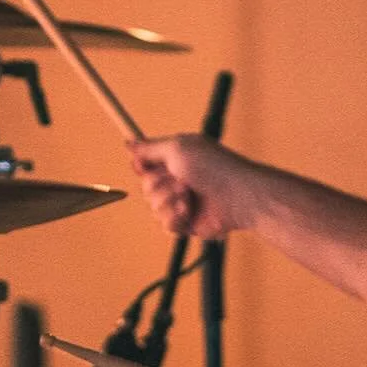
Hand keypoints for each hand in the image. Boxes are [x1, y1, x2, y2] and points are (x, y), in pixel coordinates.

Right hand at [126, 133, 252, 237]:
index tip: (142, 165)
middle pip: (146, 186)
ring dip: (169, 200)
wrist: (237, 196)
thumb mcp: (178, 148)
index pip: (145, 164)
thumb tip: (128, 143)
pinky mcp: (186, 223)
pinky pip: (165, 224)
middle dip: (160, 184)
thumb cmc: (212, 166)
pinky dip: (175, 216)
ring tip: (189, 196)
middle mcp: (177, 179)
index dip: (141, 166)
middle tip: (182, 181)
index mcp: (176, 159)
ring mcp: (181, 202)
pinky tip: (190, 211)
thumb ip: (150, 148)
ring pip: (153, 206)